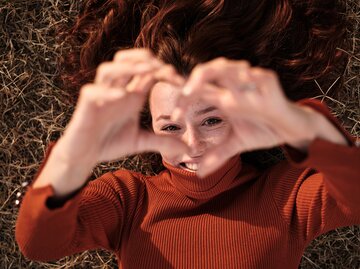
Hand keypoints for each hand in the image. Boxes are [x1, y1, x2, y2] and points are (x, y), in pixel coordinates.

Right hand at [58, 48, 188, 165]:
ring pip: (108, 69)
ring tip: (146, 71)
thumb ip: (162, 142)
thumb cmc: (109, 143)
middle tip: (164, 68)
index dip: (164, 71)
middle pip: (126, 60)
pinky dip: (106, 91)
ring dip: (127, 67)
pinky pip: (92, 92)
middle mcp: (116, 91)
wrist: (84, 156)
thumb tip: (187, 150)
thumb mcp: (140, 141)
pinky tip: (121, 95)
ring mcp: (100, 96)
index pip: (147, 73)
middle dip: (145, 59)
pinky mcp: (86, 106)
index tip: (181, 82)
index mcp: (130, 95)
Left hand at [173, 57, 315, 176]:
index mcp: (224, 98)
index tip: (175, 118)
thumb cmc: (262, 131)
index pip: (199, 91)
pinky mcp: (271, 84)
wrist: (290, 129)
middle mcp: (234, 88)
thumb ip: (217, 156)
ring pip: (234, 67)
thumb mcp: (236, 144)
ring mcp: (252, 84)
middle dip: (196, 79)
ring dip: (221, 73)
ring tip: (210, 87)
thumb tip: (199, 175)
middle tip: (185, 94)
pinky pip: (260, 77)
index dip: (184, 100)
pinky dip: (251, 79)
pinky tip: (244, 83)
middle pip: (211, 71)